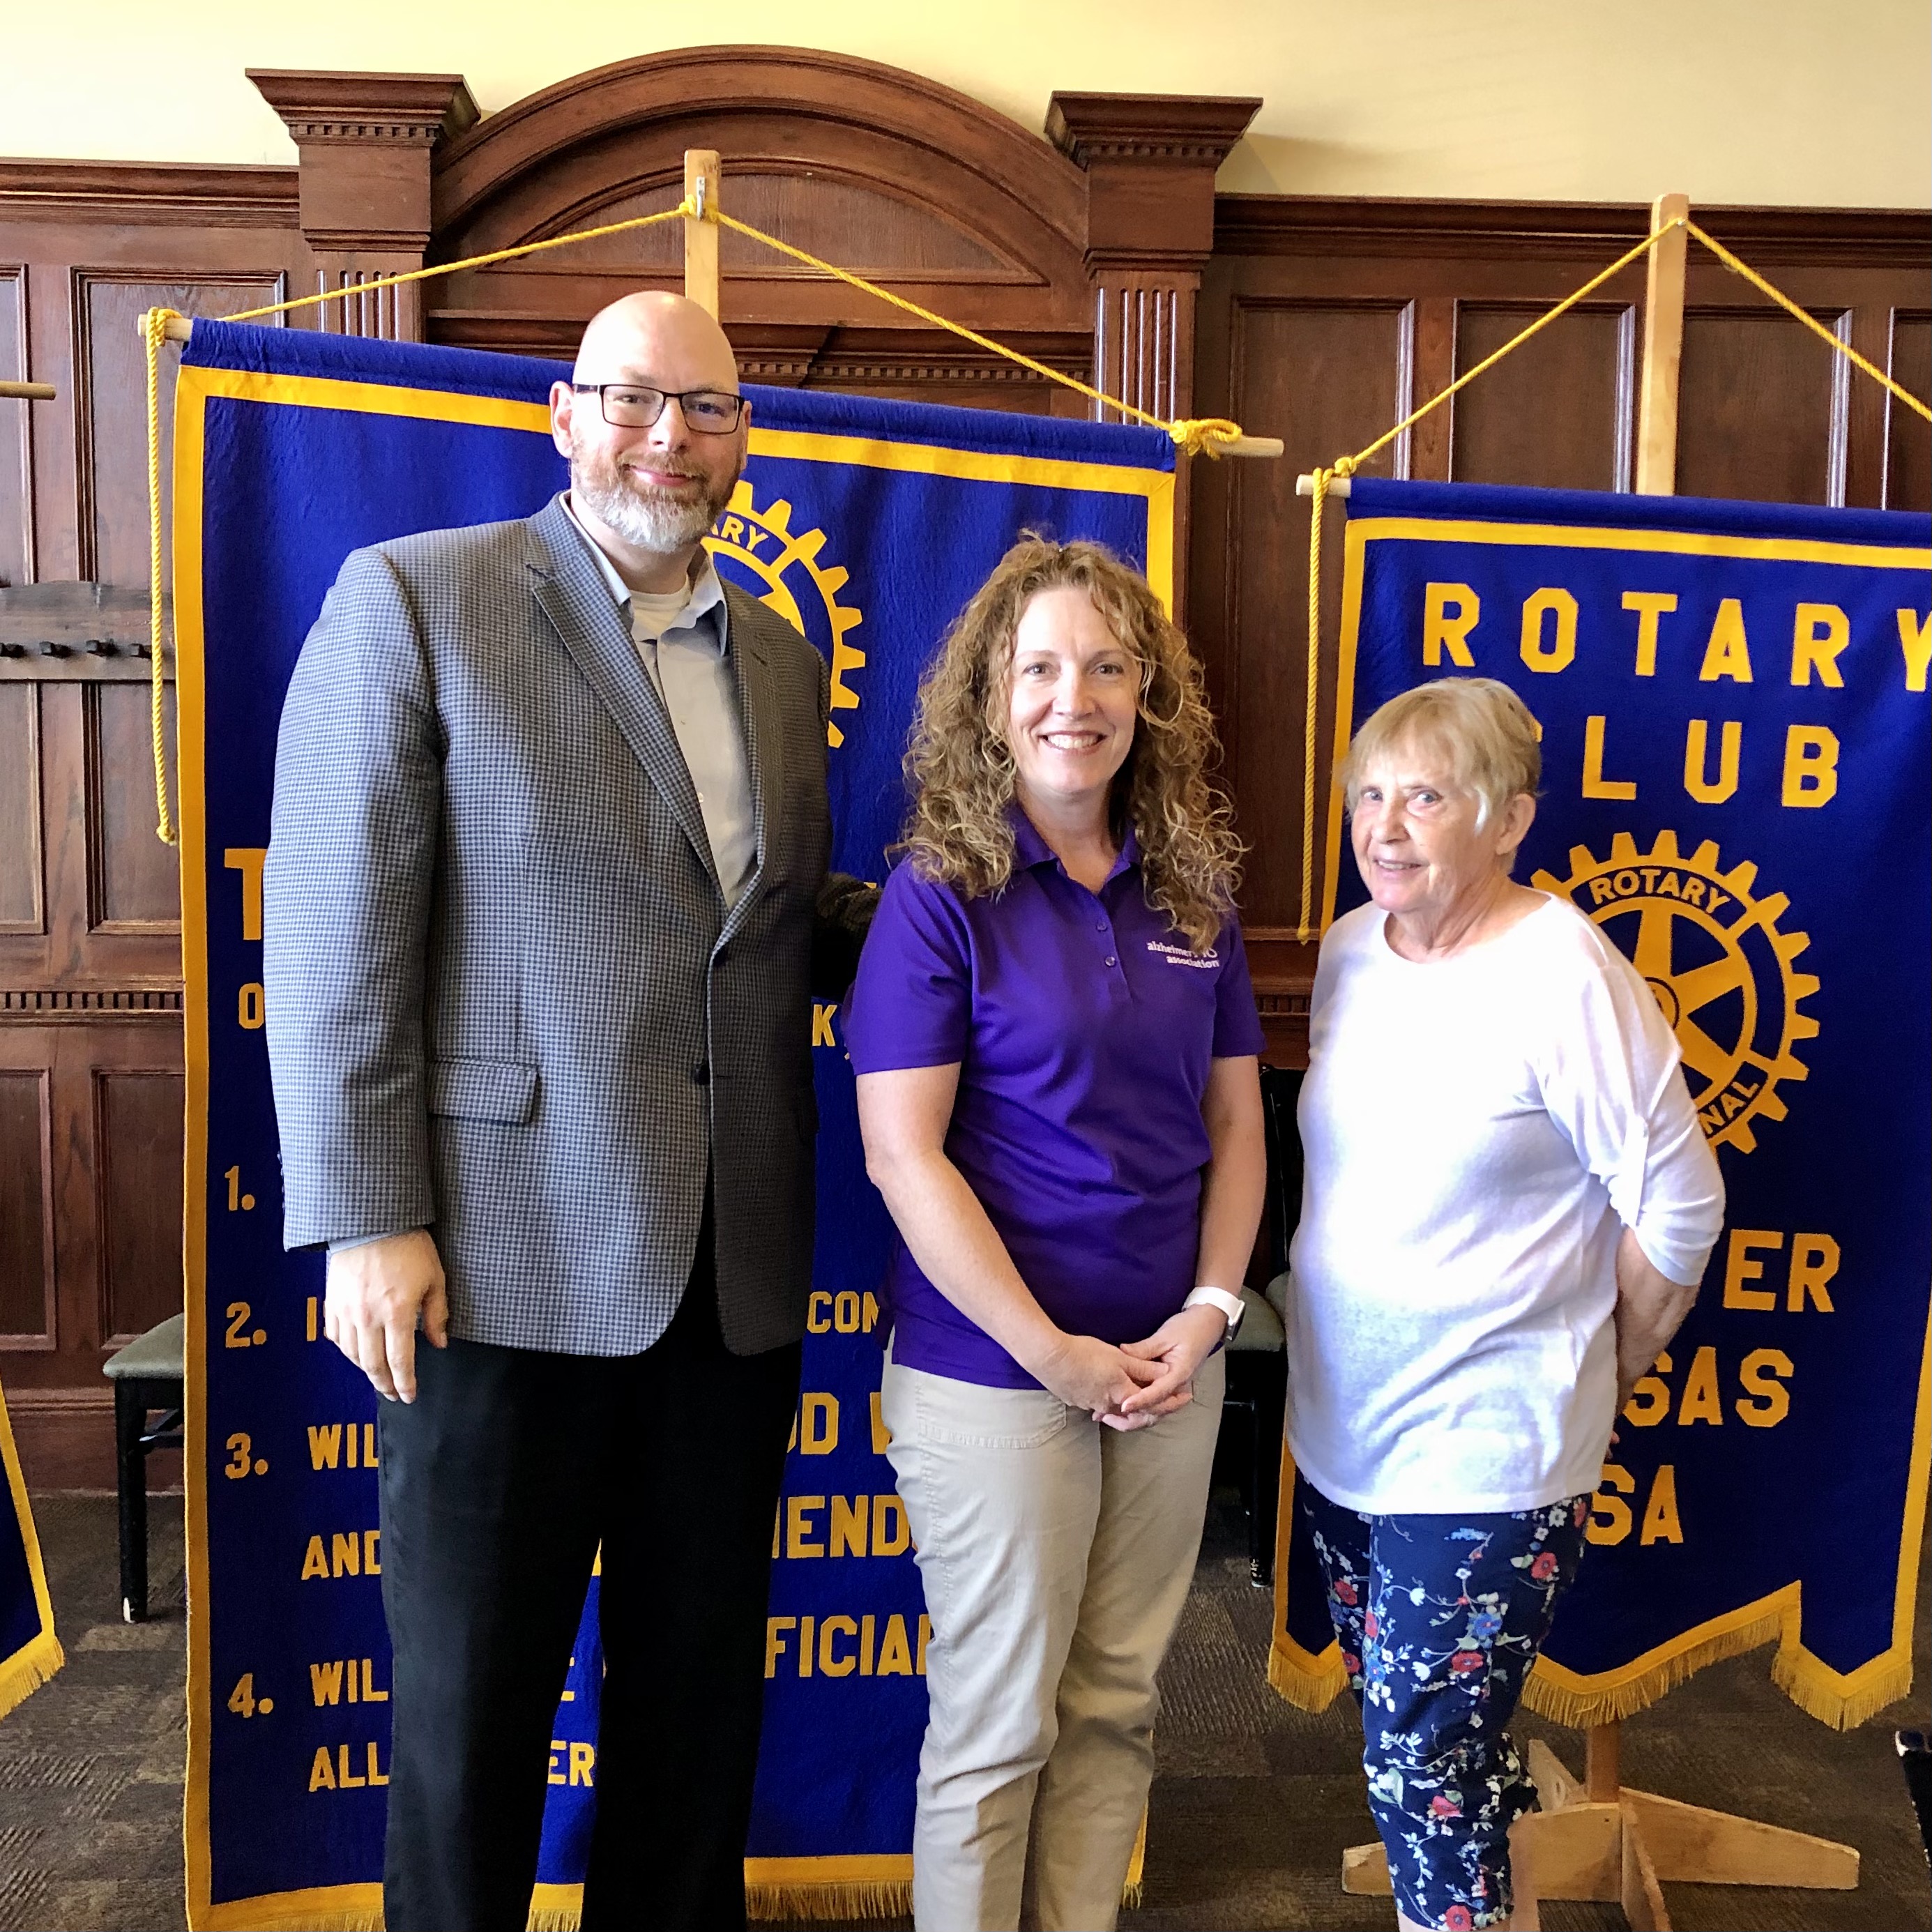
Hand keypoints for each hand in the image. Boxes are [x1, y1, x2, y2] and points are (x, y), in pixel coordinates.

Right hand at [325, 1230, 447, 1402]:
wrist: (372, 1220)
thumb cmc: (409, 1245)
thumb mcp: (435, 1278)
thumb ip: (437, 1314)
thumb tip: (439, 1343)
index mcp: (397, 1312)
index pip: (400, 1361)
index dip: (405, 1383)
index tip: (409, 1395)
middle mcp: (368, 1317)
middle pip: (373, 1365)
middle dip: (385, 1385)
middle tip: (394, 1394)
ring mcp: (346, 1310)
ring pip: (352, 1354)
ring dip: (366, 1371)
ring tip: (379, 1377)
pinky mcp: (331, 1301)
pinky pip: (335, 1336)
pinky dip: (346, 1350)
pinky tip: (357, 1352)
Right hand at [1031, 1331, 1160, 1419]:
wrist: (1050, 1358)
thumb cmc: (1085, 1354)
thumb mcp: (1119, 1357)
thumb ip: (1143, 1366)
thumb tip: (1166, 1372)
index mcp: (1122, 1394)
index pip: (1152, 1405)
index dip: (1169, 1402)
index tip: (1183, 1398)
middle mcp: (1108, 1406)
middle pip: (1134, 1413)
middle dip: (1148, 1408)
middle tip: (1159, 1399)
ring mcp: (1090, 1405)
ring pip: (1114, 1410)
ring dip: (1126, 1405)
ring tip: (1132, 1395)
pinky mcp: (1076, 1401)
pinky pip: (1097, 1405)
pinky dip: (1106, 1401)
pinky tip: (1102, 1389)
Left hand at [1115, 1306, 1227, 1422]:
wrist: (1206, 1326)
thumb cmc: (1188, 1328)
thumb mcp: (1165, 1335)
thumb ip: (1144, 1348)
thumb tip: (1122, 1352)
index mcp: (1179, 1374)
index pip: (1158, 1393)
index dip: (1141, 1401)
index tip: (1123, 1406)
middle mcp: (1177, 1387)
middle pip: (1156, 1411)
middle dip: (1131, 1418)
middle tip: (1106, 1416)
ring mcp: (1173, 1389)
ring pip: (1154, 1412)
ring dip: (1132, 1417)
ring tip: (1107, 1415)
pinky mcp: (1168, 1387)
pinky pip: (1153, 1403)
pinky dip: (1137, 1408)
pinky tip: (1118, 1407)